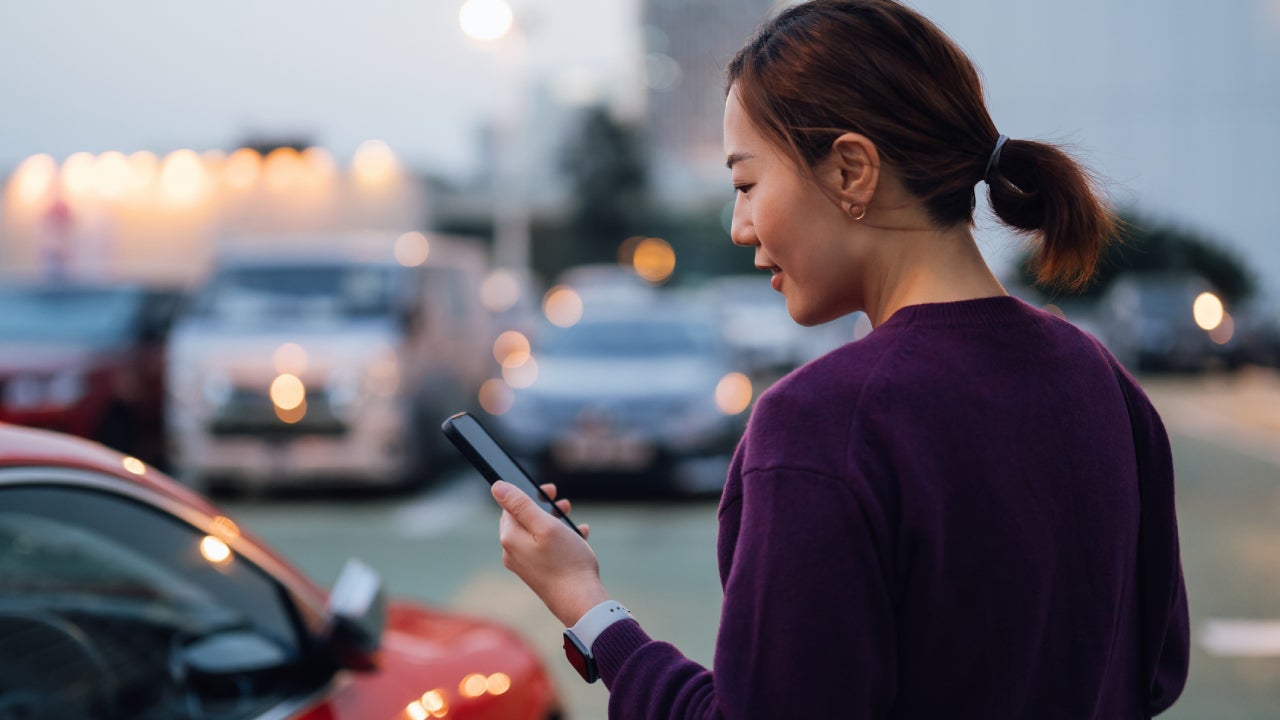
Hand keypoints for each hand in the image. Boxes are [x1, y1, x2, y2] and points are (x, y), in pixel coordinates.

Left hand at [491, 481, 611, 625]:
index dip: (529, 494)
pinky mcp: (537, 573)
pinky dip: (560, 539)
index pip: (510, 506)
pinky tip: (579, 537)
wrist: (580, 602)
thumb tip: (497, 486)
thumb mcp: (545, 525)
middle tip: (563, 503)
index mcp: (510, 538)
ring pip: (536, 533)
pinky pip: (545, 549)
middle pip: (523, 520)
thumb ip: (520, 504)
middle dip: (543, 508)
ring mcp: (524, 565)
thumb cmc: (566, 562)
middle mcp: (512, 552)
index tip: (549, 490)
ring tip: (572, 518)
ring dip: (555, 522)